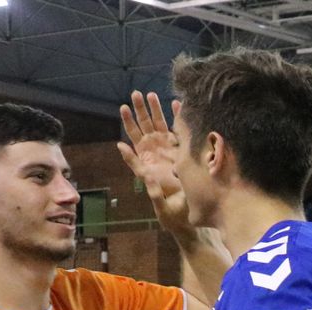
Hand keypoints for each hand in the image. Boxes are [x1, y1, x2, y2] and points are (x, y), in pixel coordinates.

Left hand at [118, 92, 192, 235]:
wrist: (190, 214)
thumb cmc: (170, 206)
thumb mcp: (151, 189)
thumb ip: (138, 170)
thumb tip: (121, 147)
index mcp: (147, 158)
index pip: (135, 136)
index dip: (129, 121)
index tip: (124, 107)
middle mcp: (157, 152)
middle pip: (146, 126)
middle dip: (141, 109)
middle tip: (136, 94)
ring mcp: (170, 150)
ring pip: (162, 126)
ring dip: (157, 110)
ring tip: (152, 94)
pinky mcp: (185, 152)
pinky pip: (180, 132)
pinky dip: (178, 119)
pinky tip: (177, 105)